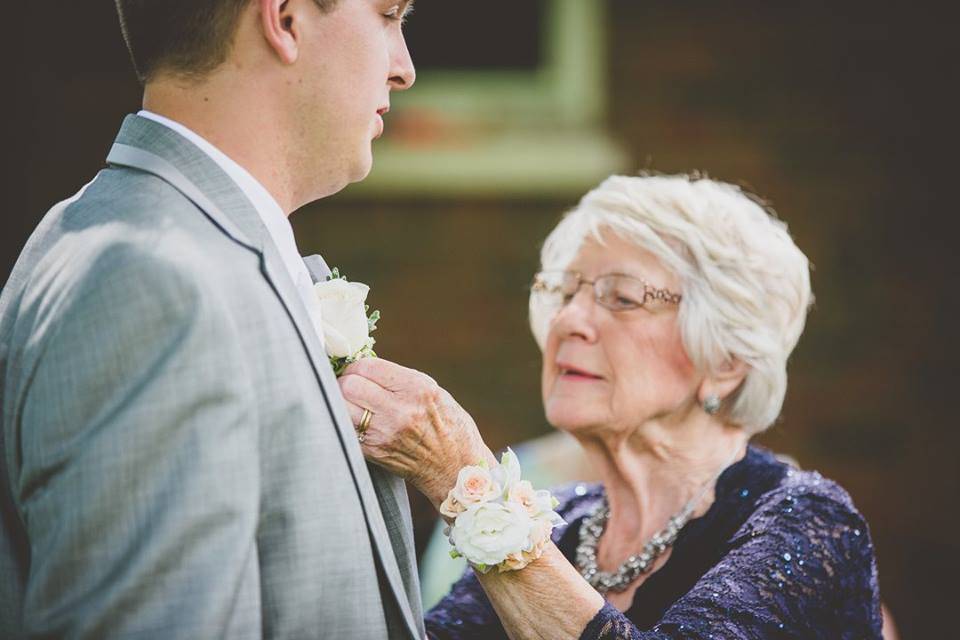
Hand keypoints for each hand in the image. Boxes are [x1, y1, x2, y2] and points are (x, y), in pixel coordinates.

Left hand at [338, 358, 495, 507]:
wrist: (457, 468)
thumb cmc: (448, 425)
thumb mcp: (433, 392)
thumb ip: (399, 379)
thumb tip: (363, 367)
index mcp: (418, 389)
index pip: (367, 366)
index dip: (357, 367)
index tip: (358, 372)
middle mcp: (401, 410)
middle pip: (349, 386)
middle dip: (346, 383)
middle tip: (351, 387)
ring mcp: (385, 433)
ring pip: (341, 407)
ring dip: (342, 403)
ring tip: (351, 404)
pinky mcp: (374, 452)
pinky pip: (345, 429)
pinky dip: (345, 423)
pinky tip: (355, 423)